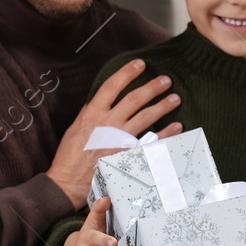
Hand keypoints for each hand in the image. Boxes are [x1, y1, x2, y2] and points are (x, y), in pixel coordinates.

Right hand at [47, 60, 183, 206]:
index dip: (127, 73)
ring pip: (146, 117)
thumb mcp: (76, 127)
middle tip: (166, 80)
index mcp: (93, 113)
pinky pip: (152, 142)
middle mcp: (108, 123)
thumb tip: (101, 99)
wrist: (68, 181)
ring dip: (163, 106)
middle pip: (134, 99)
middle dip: (152, 87)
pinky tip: (177, 127)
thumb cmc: (70, 155)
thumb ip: (90, 112)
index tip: (140, 64)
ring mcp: (120, 139)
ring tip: (175, 98)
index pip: (112, 86)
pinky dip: (166, 134)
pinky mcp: (128, 155)